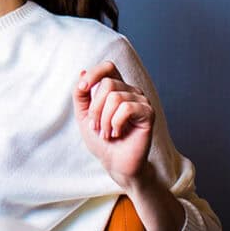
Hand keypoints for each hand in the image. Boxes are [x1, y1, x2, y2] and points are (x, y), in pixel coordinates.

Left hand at [72, 60, 156, 190]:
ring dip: (104, 120)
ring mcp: (141, 101)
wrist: (115, 163)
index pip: (108, 67)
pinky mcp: (148, 113)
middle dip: (95, 108)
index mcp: (116, 89)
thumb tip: (82, 72)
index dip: (94, 74)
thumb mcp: (84, 116)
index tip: (82, 88)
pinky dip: (116, 123)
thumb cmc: (101, 140)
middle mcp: (130, 91)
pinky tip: (117, 133)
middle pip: (107, 84)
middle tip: (96, 127)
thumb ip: (81, 95)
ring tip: (107, 133)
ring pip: (115, 97)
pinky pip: (127, 108)